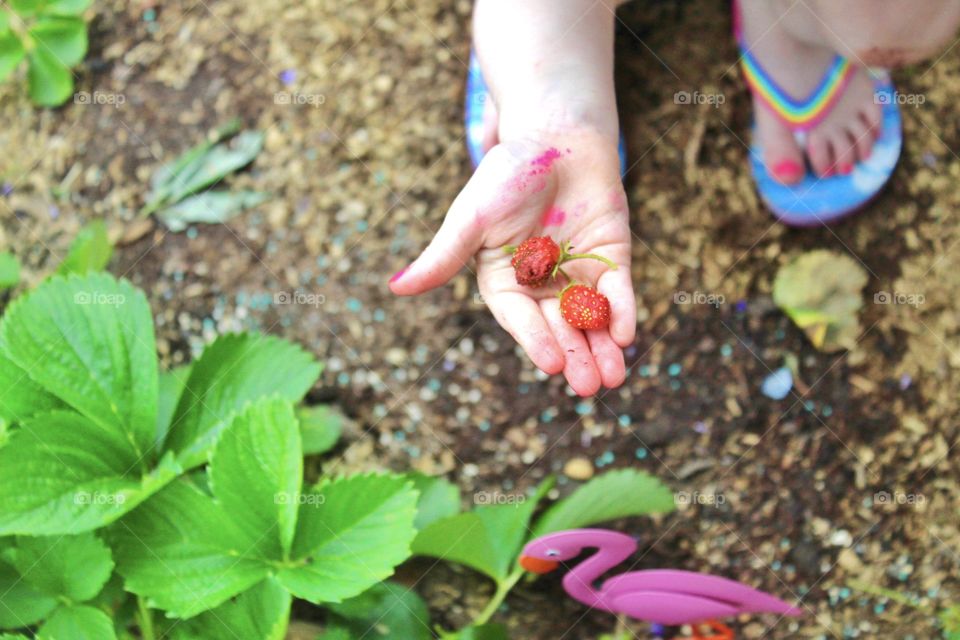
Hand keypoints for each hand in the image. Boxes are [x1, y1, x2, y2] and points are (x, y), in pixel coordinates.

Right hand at [389, 131, 634, 395]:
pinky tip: (627, 334)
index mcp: (506, 283)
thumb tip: (396, 288)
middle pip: (560, 329)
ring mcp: (579, 277)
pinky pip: (618, 293)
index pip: (521, 320)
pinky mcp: (610, 262)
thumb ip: (444, 255)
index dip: (537, 340)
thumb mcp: (471, 217)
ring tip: (613, 378)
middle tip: (589, 386)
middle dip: (575, 357)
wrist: (556, 138)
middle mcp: (542, 288)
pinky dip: (623, 313)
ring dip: (602, 349)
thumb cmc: (506, 174)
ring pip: (591, 321)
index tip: (552, 364)